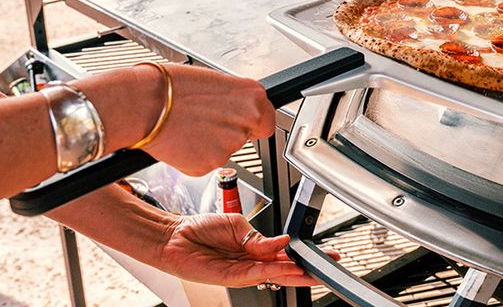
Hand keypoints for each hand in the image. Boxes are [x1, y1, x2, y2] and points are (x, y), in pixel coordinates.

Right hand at [138, 64, 274, 176]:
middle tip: (205, 121)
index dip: (253, 122)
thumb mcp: (213, 81)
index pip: (267, 119)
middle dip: (229, 132)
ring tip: (188, 126)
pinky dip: (195, 156)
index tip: (242, 121)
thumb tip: (236, 106)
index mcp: (252, 96)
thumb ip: (233, 98)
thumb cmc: (170, 87)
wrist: (142, 104)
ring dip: (211, 144)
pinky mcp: (210, 165)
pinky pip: (206, 163)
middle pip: (246, 135)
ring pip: (225, 150)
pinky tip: (182, 140)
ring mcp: (230, 145)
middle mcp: (246, 121)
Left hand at [156, 213, 341, 287]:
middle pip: (284, 269)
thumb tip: (282, 242)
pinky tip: (284, 268)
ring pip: (274, 275)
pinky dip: (271, 271)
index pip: (284, 254)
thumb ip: (260, 238)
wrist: (174, 236)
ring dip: (293, 274)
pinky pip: (256, 274)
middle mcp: (250, 261)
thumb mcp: (236, 224)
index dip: (303, 255)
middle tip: (327, 268)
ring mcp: (242, 271)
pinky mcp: (230, 278)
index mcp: (254, 247)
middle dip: (306, 270)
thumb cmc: (199, 229)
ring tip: (311, 271)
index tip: (323, 253)